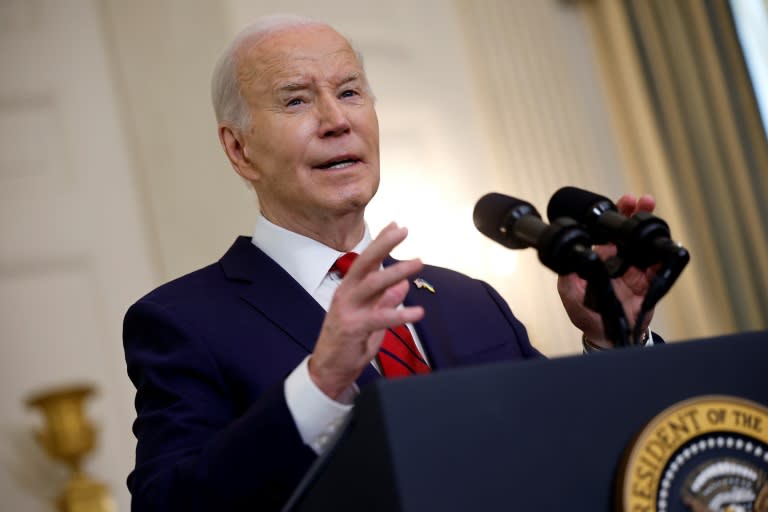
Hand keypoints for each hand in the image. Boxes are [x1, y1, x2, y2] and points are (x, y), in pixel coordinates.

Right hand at [309, 223, 423, 397]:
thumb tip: (404, 284)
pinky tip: (418, 312)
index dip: (380, 242)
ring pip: (372, 284)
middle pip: (365, 263)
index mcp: (349, 289)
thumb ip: (385, 300)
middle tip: (403, 231)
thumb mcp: (370, 317)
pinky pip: (380, 318)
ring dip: (396, 271)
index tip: (395, 224)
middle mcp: (346, 294)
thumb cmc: (348, 342)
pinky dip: (400, 314)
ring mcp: (348, 310)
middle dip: (383, 245)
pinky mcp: (353, 328)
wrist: (328, 371)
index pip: (366, 260)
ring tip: (418, 263)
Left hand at [557, 193, 657, 347]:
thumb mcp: (571, 295)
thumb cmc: (586, 314)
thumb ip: (569, 279)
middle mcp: (618, 260)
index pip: (607, 233)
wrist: (606, 335)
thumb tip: (567, 262)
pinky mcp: (648, 282)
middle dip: (635, 214)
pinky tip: (665, 244)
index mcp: (599, 259)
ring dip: (650, 228)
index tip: (620, 205)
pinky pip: (659, 267)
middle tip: (641, 200)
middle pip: (628, 232)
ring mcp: (635, 270)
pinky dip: (663, 255)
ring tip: (653, 212)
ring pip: (645, 244)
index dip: (613, 217)